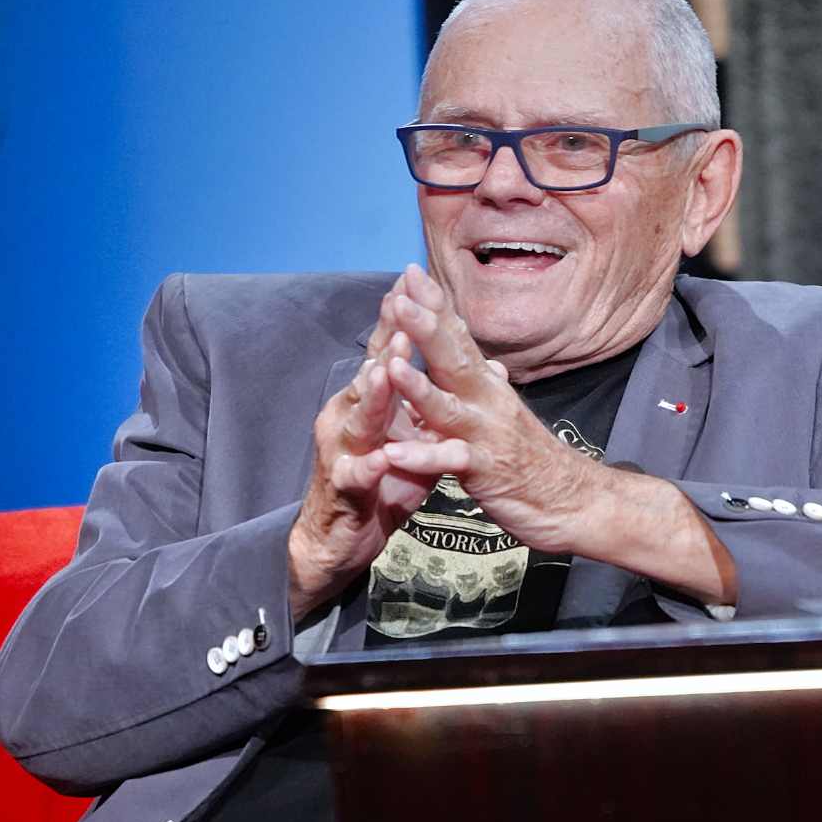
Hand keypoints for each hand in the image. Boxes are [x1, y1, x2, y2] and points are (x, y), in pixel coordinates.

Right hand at [287, 282, 437, 621]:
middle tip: (403, 309)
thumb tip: (482, 369)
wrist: (340, 541)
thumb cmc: (381, 484)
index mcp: (369, 400)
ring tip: (389, 371)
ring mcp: (341, 450)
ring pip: (358, 416)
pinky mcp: (343, 489)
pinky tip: (383, 458)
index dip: (402, 318)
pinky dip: (371, 465)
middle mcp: (349, 415)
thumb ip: (437, 403)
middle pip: (369, 371)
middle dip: (387, 341)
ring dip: (375, 393)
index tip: (417, 280)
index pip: (386, 351)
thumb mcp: (415, 439)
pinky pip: (357, 474)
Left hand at [376, 265, 600, 552]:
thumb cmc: (534, 459)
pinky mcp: (485, 471)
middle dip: (426, 327)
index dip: (435, 305)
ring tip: (391, 363)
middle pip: (455, 358)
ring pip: (449, 406)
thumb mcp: (507, 415)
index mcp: (486, 386)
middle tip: (400, 296)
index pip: (459, 337)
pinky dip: (424, 457)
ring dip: (419, 385)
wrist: (573, 501)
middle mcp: (487, 402)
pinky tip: (394, 452)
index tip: (410, 272)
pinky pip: (451, 463)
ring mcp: (486, 435)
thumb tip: (486, 360)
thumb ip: (489, 387)